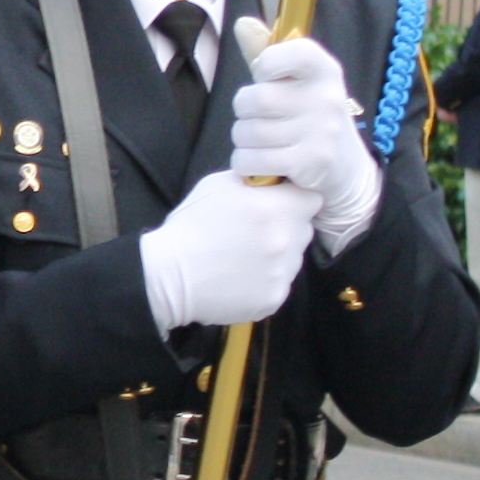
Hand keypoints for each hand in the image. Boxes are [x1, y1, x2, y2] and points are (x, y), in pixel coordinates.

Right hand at [138, 167, 317, 330]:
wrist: (168, 276)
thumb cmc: (189, 226)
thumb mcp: (217, 185)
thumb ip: (254, 180)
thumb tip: (274, 181)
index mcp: (273, 207)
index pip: (311, 200)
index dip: (295, 200)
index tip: (280, 205)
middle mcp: (285, 240)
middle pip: (304, 229)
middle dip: (287, 227)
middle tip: (255, 233)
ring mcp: (282, 273)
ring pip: (293, 259)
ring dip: (277, 256)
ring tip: (243, 258)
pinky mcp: (274, 299)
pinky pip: (280, 284)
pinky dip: (265, 281)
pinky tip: (240, 278)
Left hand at [225, 17, 380, 252]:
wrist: (346, 166)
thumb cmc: (308, 114)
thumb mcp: (294, 80)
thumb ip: (266, 52)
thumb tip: (242, 22)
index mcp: (323, 69)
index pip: (285, 52)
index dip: (264, 65)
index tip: (266, 77)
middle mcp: (326, 97)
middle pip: (252, 99)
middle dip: (243, 112)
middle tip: (257, 118)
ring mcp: (321, 132)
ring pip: (247, 133)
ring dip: (243, 140)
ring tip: (261, 141)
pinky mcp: (310, 164)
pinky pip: (251, 160)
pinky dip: (245, 162)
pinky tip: (260, 161)